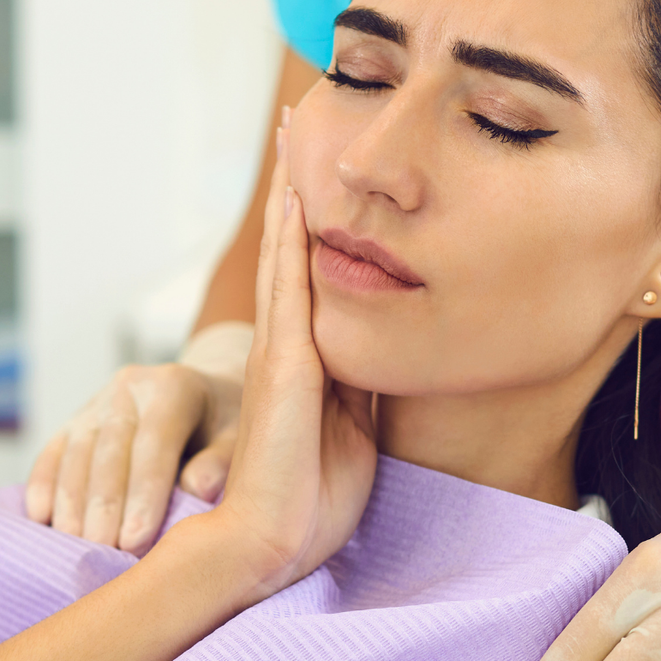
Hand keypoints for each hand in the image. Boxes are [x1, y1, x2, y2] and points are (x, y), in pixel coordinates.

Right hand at [26, 361, 242, 552]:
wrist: (205, 394)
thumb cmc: (226, 426)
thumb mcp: (239, 437)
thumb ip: (222, 461)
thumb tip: (197, 489)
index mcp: (174, 387)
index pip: (155, 443)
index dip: (143, 494)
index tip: (135, 540)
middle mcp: (130, 387)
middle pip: (110, 451)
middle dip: (104, 506)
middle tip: (101, 551)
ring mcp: (97, 401)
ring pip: (76, 452)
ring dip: (71, 501)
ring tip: (74, 544)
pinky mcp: (75, 419)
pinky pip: (52, 451)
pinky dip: (43, 484)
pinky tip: (40, 517)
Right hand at [203, 112, 377, 599]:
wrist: (272, 542)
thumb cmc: (311, 497)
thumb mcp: (355, 427)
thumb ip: (362, 384)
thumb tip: (389, 348)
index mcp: (307, 358)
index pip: (311, 271)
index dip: (312, 217)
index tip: (316, 164)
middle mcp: (287, 344)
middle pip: (290, 247)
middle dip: (293, 183)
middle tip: (295, 118)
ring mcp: (281, 352)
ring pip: (285, 256)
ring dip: (289, 194)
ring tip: (290, 134)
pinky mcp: (286, 369)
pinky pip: (291, 293)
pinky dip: (291, 244)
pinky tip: (297, 202)